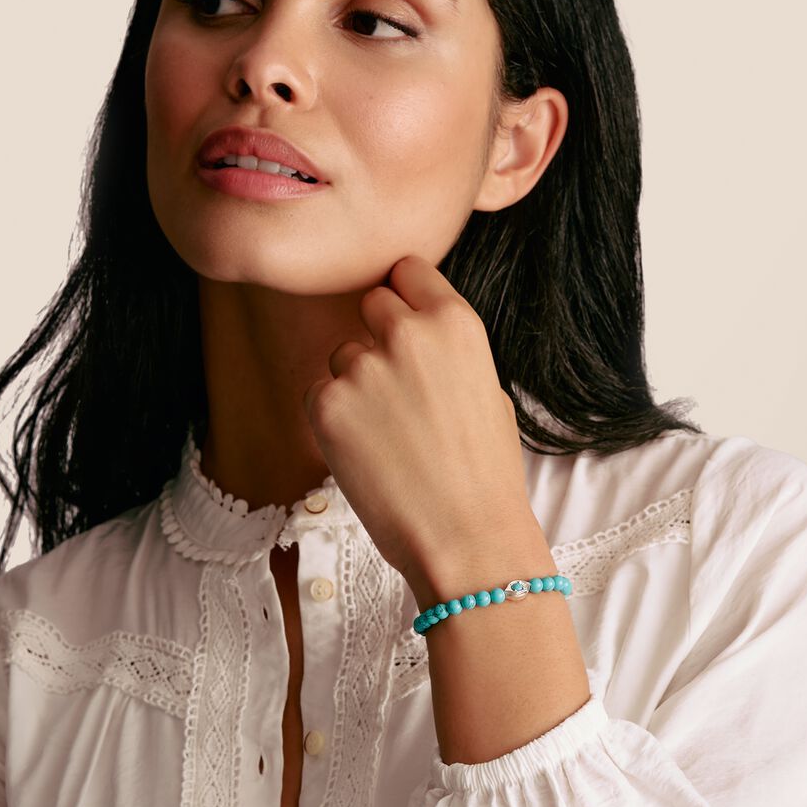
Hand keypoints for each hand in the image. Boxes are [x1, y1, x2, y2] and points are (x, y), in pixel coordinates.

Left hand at [301, 255, 542, 602]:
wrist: (467, 537)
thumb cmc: (486, 472)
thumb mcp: (487, 390)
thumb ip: (447, 351)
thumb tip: (417, 335)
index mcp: (455, 323)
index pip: (408, 270)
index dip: (404, 295)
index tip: (404, 318)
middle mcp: (407, 334)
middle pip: (371, 303)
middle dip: (378, 336)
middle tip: (396, 388)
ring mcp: (363, 368)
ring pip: (342, 355)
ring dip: (355, 383)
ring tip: (389, 435)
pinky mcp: (327, 405)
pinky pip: (319, 394)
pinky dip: (334, 419)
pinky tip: (367, 452)